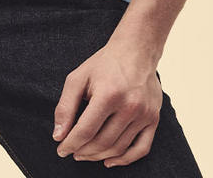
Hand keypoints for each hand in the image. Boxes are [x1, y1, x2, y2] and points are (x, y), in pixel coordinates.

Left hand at [52, 40, 161, 166]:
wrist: (136, 51)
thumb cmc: (104, 64)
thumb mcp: (78, 78)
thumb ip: (65, 107)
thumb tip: (58, 136)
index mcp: (108, 94)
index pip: (86, 130)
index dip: (71, 144)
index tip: (61, 149)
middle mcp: (129, 106)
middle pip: (102, 142)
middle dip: (83, 151)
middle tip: (73, 152)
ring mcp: (144, 114)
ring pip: (119, 148)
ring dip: (99, 156)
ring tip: (85, 154)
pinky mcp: (154, 119)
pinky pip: (141, 149)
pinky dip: (124, 160)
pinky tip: (109, 161)